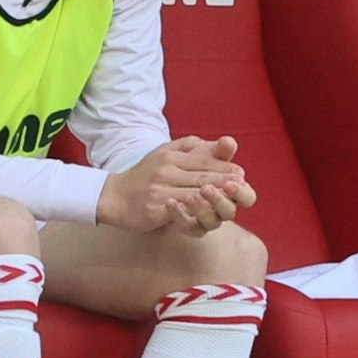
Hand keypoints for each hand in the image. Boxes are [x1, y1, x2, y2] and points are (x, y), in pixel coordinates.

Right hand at [98, 135, 254, 233]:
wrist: (114, 196)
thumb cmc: (144, 176)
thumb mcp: (165, 153)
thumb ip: (192, 147)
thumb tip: (222, 143)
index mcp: (171, 156)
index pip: (202, 159)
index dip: (223, 166)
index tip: (241, 173)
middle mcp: (166, 170)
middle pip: (202, 176)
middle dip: (225, 181)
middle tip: (242, 186)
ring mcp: (160, 189)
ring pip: (194, 193)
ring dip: (215, 197)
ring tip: (232, 200)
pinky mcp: (155, 207)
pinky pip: (180, 210)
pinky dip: (196, 212)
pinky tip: (209, 214)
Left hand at [166, 135, 257, 233]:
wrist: (153, 188)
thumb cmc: (183, 169)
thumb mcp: (197, 155)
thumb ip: (216, 151)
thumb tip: (228, 142)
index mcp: (232, 192)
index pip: (247, 197)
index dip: (241, 191)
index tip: (234, 180)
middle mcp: (221, 209)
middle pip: (228, 210)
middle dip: (218, 199)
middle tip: (206, 188)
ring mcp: (205, 221)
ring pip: (211, 222)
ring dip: (201, 208)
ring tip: (190, 196)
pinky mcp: (185, 227)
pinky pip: (187, 227)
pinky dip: (179, 215)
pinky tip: (170, 203)